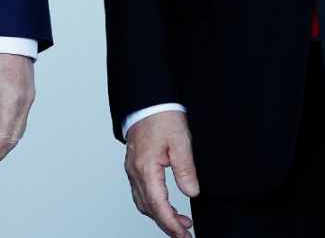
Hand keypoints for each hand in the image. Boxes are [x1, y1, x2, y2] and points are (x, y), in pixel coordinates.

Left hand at [0, 53, 34, 173]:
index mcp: (11, 100)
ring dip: (3, 143)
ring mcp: (28, 98)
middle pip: (13, 138)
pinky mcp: (27, 94)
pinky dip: (8, 131)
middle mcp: (24, 102)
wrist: (9, 33)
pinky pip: (20, 119)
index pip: (2, 137)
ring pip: (18, 130)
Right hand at [125, 111, 197, 237]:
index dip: (171, 223)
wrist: (149, 101)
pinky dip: (152, 204)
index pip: (158, 205)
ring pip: (142, 202)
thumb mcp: (181, 142)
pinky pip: (140, 192)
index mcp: (145, 168)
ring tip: (180, 222)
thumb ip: (185, 169)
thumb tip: (192, 192)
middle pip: (148, 208)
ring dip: (159, 216)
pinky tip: (164, 205)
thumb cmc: (163, 117)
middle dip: (166, 224)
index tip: (184, 233)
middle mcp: (135, 171)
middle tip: (185, 234)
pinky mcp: (135, 166)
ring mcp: (132, 169)